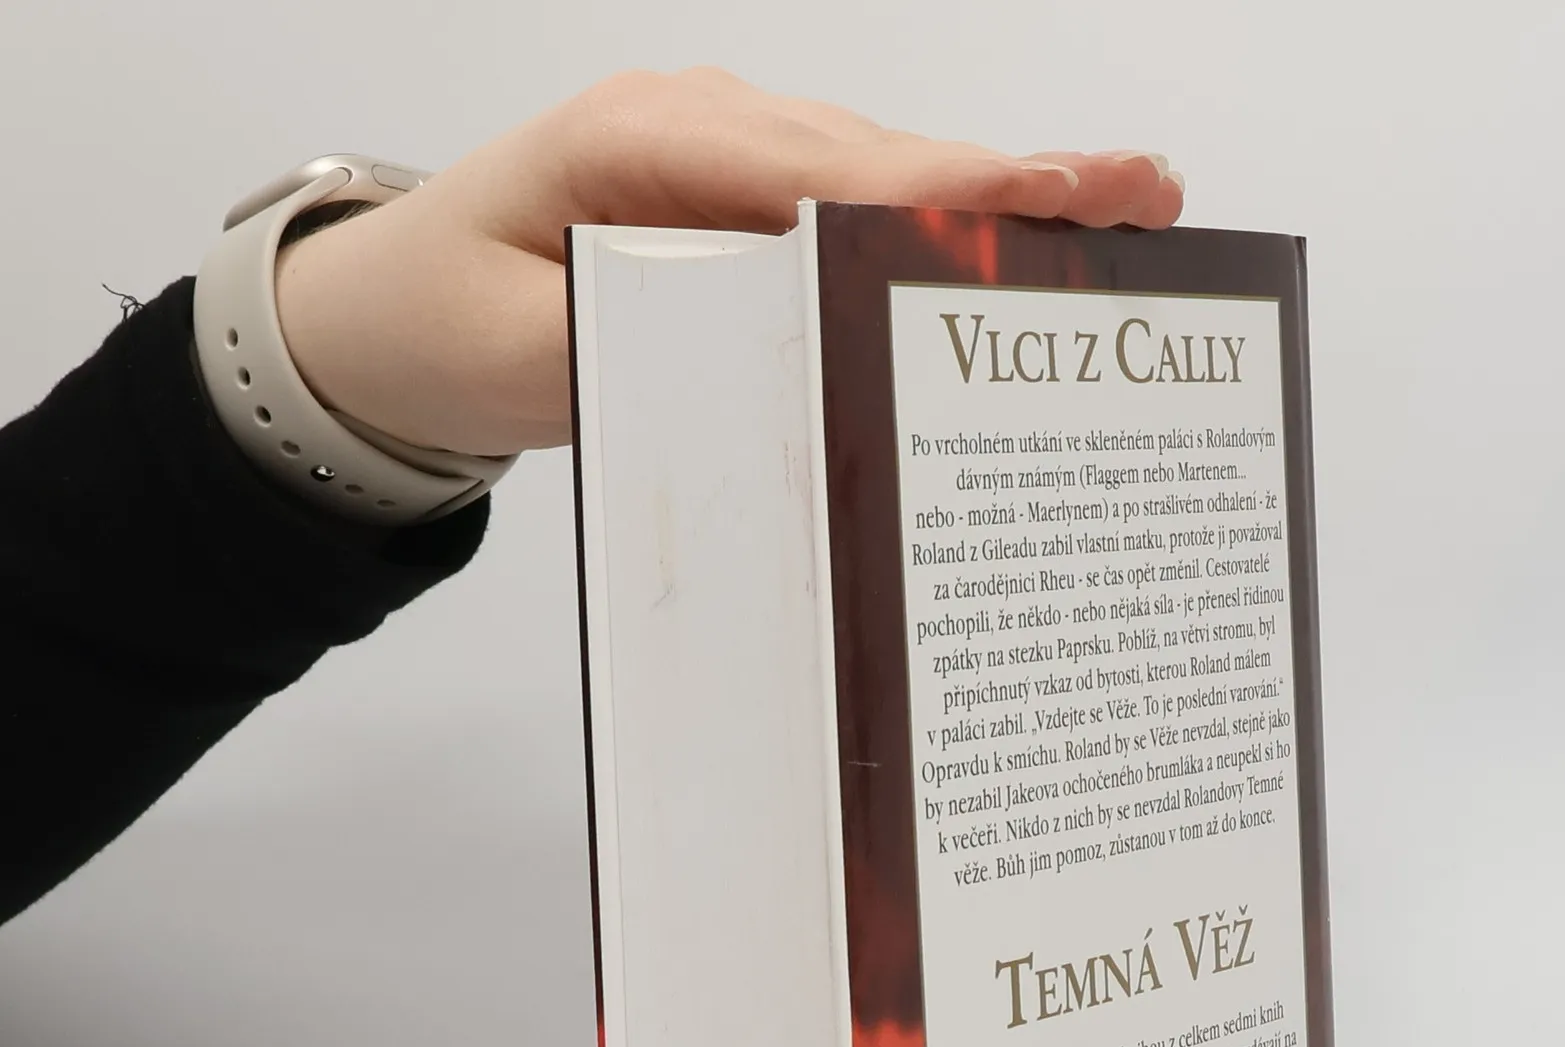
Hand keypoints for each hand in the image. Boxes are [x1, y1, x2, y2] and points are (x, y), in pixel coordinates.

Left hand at [275, 69, 1183, 457]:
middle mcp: (700, 130)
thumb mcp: (521, 359)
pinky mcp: (735, 202)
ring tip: (1120, 214)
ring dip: (991, 203)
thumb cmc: (439, 327)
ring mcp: (723, 159)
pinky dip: (932, 234)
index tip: (1056, 198)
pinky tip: (1014, 250)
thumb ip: (648, 348)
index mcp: (644, 147)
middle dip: (1015, 181)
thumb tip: (784, 350)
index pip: (825, 171)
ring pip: (878, 178)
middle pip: (880, 158)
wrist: (378, 315)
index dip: (949, 190)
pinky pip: (849, 210)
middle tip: (1148, 192)